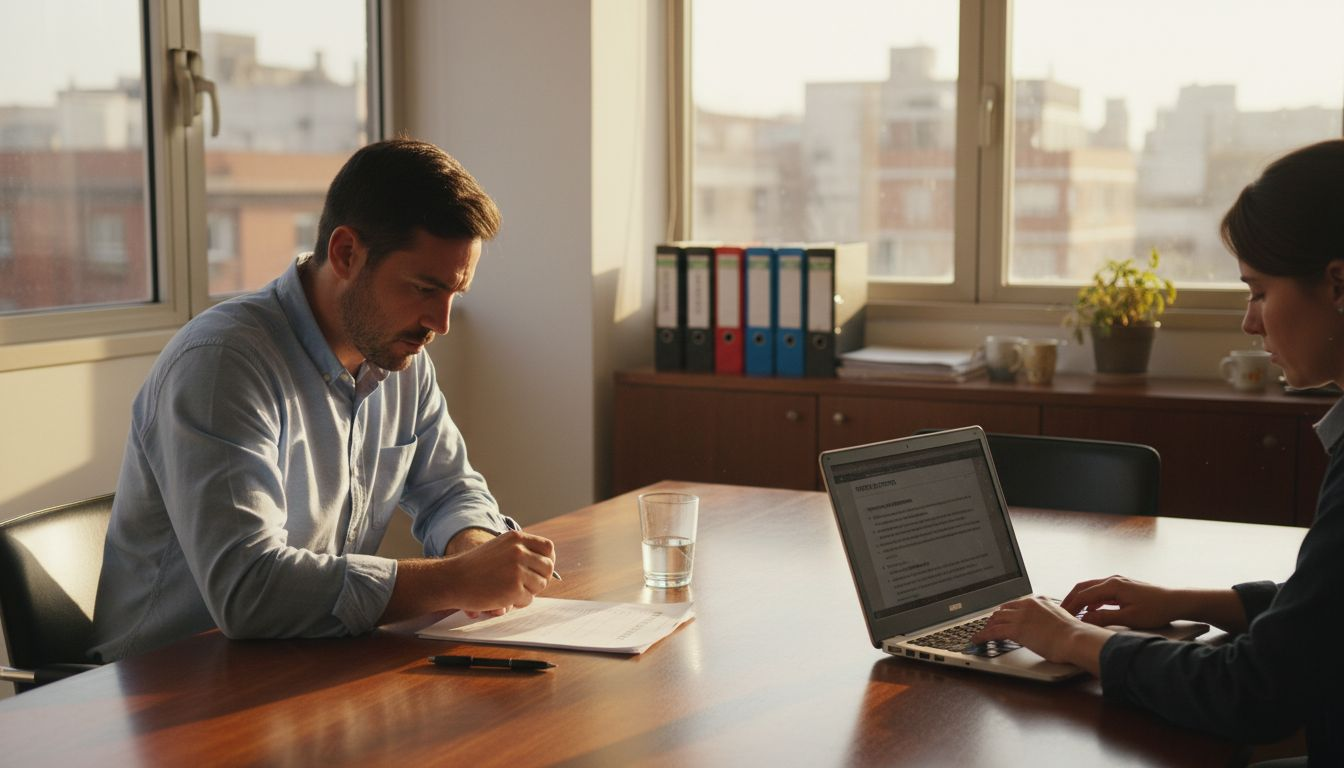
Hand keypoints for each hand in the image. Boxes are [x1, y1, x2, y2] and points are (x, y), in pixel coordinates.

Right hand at [442, 530, 554, 617]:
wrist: (453, 579)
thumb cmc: (475, 566)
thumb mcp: (499, 547)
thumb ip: (520, 550)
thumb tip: (548, 560)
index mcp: (516, 538)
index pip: (548, 548)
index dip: (547, 560)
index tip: (540, 570)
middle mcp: (519, 551)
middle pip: (547, 567)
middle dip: (539, 578)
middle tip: (526, 585)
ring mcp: (517, 569)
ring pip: (540, 584)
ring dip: (529, 591)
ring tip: (511, 591)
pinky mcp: (514, 588)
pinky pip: (528, 599)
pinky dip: (519, 602)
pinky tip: (504, 598)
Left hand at [971, 595, 1110, 672]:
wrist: (1075, 639)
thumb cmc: (1074, 635)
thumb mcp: (1061, 621)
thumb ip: (1050, 621)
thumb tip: (1048, 630)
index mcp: (1039, 602)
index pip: (1017, 605)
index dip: (1007, 613)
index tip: (1003, 618)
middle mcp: (1028, 605)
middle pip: (1003, 610)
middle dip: (995, 619)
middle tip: (989, 627)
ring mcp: (1021, 616)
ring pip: (996, 619)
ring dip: (987, 627)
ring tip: (981, 634)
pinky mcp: (1015, 629)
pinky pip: (993, 631)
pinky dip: (982, 635)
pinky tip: (977, 640)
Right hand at [1060, 575, 1181, 628]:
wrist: (1176, 601)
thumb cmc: (1156, 609)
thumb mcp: (1129, 618)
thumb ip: (1104, 618)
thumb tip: (1084, 620)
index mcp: (1112, 585)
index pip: (1083, 595)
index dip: (1070, 606)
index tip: (1061, 617)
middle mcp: (1112, 580)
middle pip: (1083, 588)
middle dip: (1070, 600)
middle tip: (1061, 613)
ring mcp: (1117, 582)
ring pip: (1091, 588)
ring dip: (1080, 600)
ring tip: (1072, 613)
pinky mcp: (1122, 587)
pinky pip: (1100, 591)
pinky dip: (1091, 600)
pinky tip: (1090, 611)